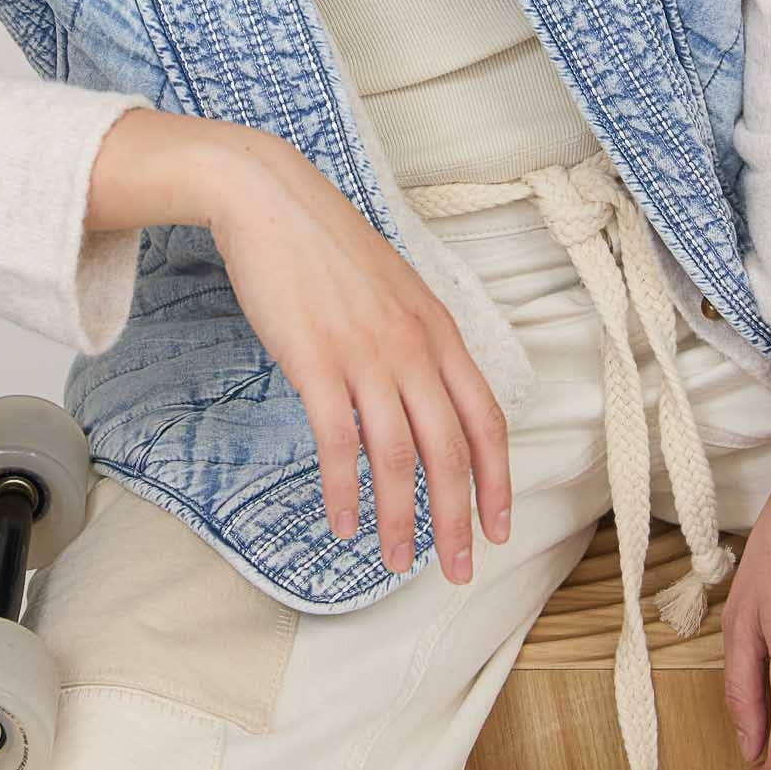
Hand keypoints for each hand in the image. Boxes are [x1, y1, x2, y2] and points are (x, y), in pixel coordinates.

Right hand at [206, 120, 512, 584]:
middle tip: (461, 571)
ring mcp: (365, 354)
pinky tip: (342, 523)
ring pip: (399, 457)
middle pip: (451, 450)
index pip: (486, 419)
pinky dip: (344, 491)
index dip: (498, 481)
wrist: (270, 198)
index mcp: (437, 329)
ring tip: (397, 563)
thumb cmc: (326, 245)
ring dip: (402, 520)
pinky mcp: (315, 360)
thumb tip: (423, 396)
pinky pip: (339, 443)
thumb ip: (414, 340)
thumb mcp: (392, 288)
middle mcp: (412, 346)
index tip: (500, 528)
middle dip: (459, 520)